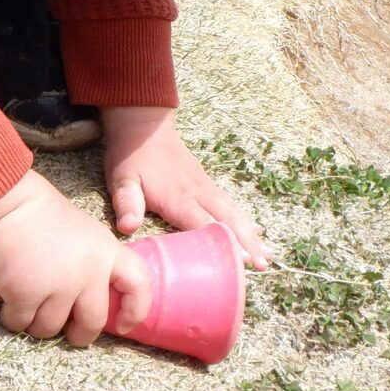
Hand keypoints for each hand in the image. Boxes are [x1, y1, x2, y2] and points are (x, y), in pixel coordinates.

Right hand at [0, 171, 151, 346]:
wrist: (6, 201)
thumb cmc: (41, 217)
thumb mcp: (84, 234)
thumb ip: (93, 265)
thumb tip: (85, 307)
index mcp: (106, 251)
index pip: (139, 285)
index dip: (136, 310)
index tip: (124, 325)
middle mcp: (88, 272)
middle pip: (93, 323)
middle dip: (79, 335)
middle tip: (68, 331)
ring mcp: (58, 285)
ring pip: (51, 328)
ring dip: (36, 322)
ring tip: (26, 300)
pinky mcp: (25, 294)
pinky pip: (20, 323)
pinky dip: (11, 315)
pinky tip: (6, 296)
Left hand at [102, 107, 269, 268]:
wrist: (142, 125)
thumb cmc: (131, 156)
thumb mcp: (122, 179)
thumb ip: (126, 203)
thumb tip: (128, 227)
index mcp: (178, 197)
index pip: (205, 224)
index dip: (224, 243)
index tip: (243, 260)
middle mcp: (198, 193)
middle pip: (228, 220)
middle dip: (247, 243)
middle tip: (263, 265)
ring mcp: (205, 187)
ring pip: (234, 212)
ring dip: (251, 234)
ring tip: (268, 255)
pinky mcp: (206, 184)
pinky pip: (230, 204)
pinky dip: (244, 220)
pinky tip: (255, 231)